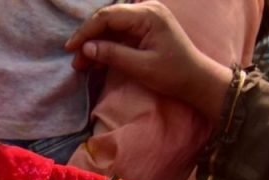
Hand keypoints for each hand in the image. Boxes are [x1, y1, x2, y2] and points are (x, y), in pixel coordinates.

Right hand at [65, 1, 232, 120]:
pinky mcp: (145, 28)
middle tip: (75, 60)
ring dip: (96, 43)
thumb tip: (86, 49)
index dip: (86, 31)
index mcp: (148, 15)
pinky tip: (97, 60)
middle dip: (89, 39)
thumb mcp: (141, 67)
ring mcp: (146, 18)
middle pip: (108, 19)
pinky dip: (107, 46)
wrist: (197, 80)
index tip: (71, 48)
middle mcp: (146, 10)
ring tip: (82, 64)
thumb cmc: (173, 74)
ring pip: (112, 26)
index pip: (108, 16)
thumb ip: (113, 55)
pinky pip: (120, 33)